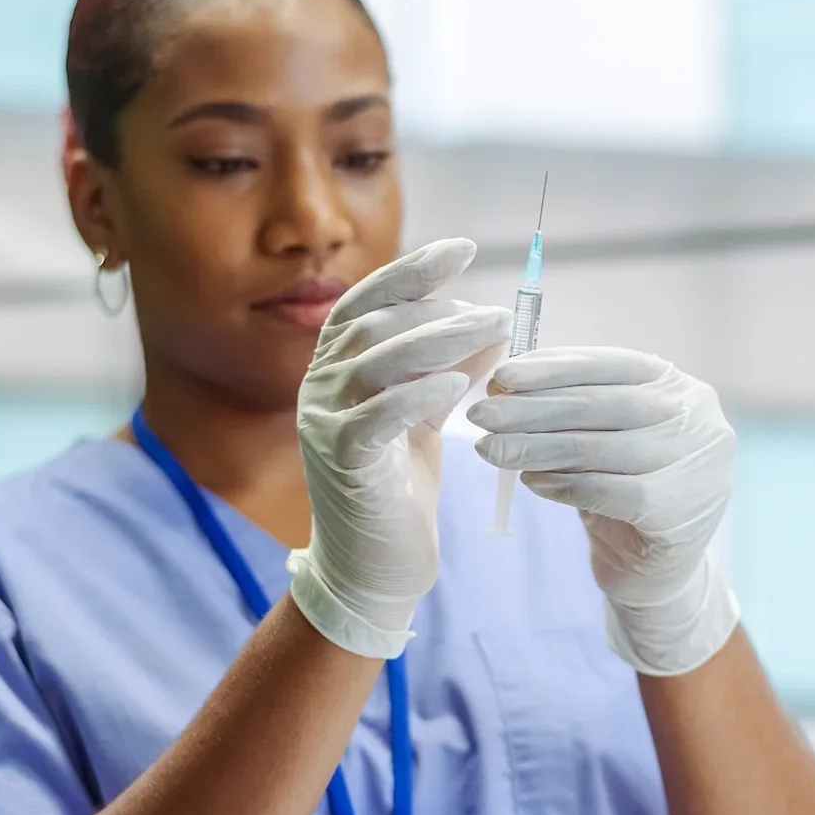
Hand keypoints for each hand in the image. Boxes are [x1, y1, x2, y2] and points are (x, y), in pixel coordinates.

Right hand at [290, 238, 511, 656]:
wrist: (372, 566)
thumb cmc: (399, 487)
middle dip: (437, 306)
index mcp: (336, 368)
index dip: (411, 271)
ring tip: (492, 331)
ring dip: (438, 340)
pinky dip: (418, 395)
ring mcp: (323, 423)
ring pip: (375, 362)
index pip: (366, 302)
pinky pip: (376, 416)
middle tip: (495, 309)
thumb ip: (449, 370)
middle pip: (372, 325)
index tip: (463, 248)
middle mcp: (319, 386)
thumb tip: (491, 326)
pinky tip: (460, 387)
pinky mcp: (339, 462)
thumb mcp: (429, 418)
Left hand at [467, 348, 738, 674]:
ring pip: (598, 448)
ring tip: (490, 450)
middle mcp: (697, 420)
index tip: (501, 376)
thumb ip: (571, 408)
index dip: (553, 368)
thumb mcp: (605, 437)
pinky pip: (606, 491)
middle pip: (600, 405)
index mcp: (680, 388)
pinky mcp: (679, 511)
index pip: (611, 364)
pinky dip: (561, 485)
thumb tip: (504, 384)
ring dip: (536, 447)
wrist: (656, 571)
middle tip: (481, 416)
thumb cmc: (622, 489)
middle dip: (533, 408)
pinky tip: (528, 482)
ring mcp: (696, 466)